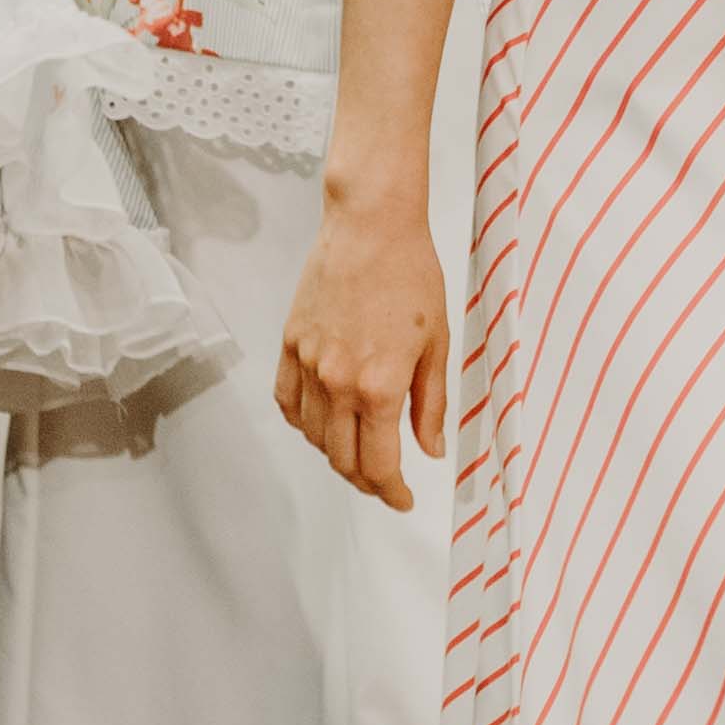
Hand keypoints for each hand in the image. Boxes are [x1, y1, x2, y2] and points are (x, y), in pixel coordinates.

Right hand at [273, 182, 450, 511]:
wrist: (370, 225)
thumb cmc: (412, 274)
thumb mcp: (437, 344)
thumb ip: (431, 404)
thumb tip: (429, 450)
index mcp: (380, 387)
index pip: (379, 464)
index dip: (392, 492)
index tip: (404, 499)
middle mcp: (337, 383)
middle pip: (342, 459)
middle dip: (366, 481)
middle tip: (385, 483)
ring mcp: (308, 364)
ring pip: (313, 436)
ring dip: (335, 456)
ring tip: (358, 455)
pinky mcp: (289, 345)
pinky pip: (287, 402)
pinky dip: (303, 424)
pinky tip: (321, 425)